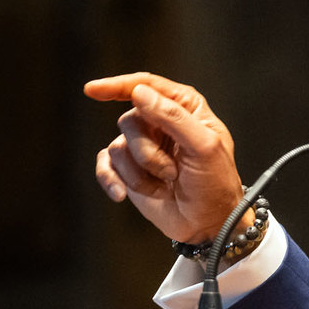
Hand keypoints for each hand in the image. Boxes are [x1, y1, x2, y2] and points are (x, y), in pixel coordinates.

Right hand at [84, 73, 244, 244]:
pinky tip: (121, 194)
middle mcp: (160, 122)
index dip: (118, 85)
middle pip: (130, 121)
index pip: (147, 86)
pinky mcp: (129, 169)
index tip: (92, 90)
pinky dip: (112, 180)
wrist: (208, 223)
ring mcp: (143, 146)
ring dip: (140, 172)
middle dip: (147, 151)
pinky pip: (105, 166)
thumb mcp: (204, 146)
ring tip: (165, 184)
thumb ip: (173, 116)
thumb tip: (139, 92)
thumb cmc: (215, 183)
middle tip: (172, 171)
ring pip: (118, 147)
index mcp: (184, 107)